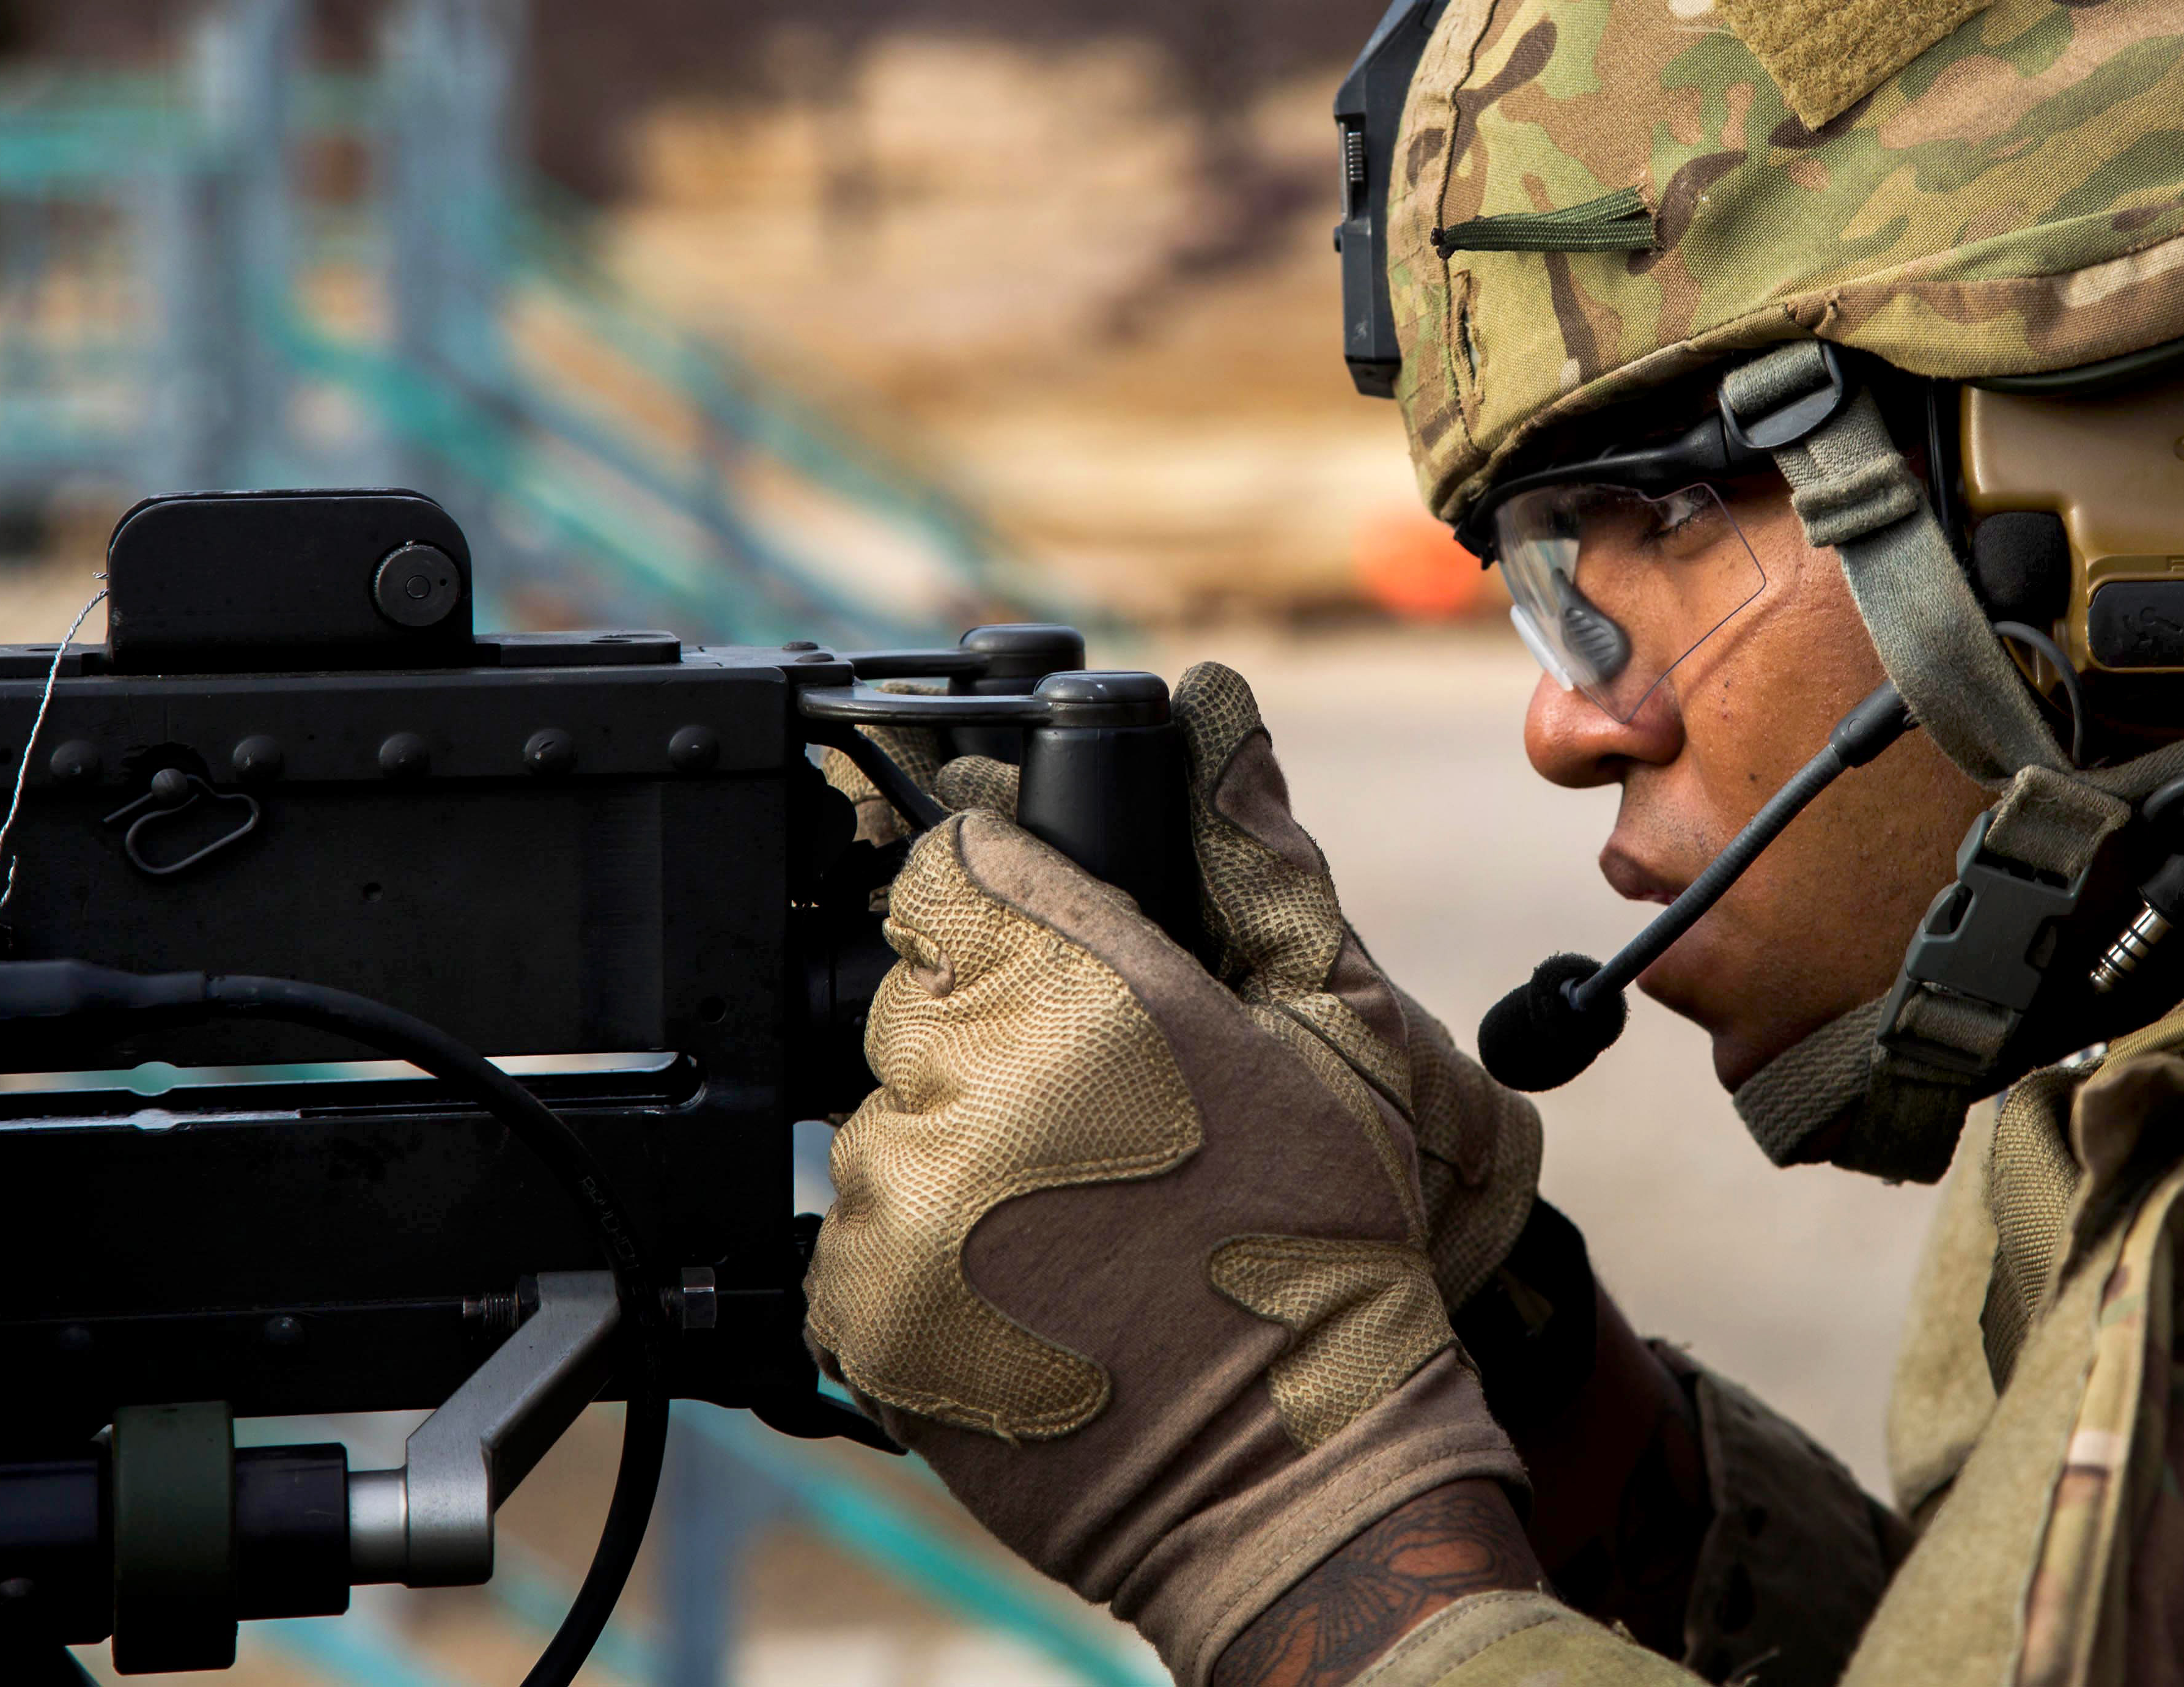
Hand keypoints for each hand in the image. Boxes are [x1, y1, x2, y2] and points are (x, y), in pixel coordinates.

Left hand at [804, 664, 1528, 1684]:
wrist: (1288, 1473)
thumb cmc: (1317, 1250)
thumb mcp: (1328, 1033)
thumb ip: (1251, 861)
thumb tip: (1212, 710)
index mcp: (1078, 997)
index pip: (951, 862)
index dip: (1001, 892)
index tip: (1047, 940)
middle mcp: (966, 1091)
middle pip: (916, 994)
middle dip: (993, 1029)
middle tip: (1103, 1111)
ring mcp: (900, 1209)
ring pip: (883, 1114)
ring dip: (955, 1143)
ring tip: (1074, 1210)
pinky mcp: (860, 1315)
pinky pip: (855, 1232)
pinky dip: (921, 1248)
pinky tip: (1025, 1280)